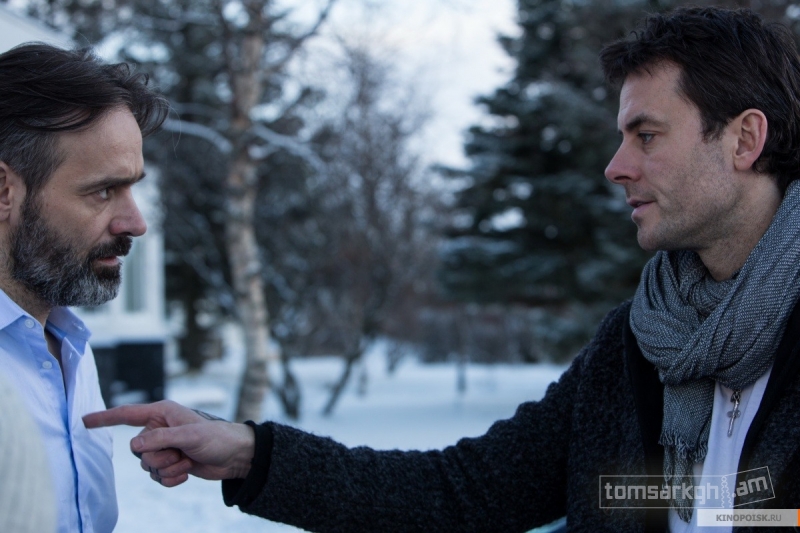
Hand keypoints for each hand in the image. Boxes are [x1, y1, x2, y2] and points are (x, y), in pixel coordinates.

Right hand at [83, 400, 254, 486]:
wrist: (235, 456)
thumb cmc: (217, 438)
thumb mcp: (189, 435)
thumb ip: (161, 438)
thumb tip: (134, 444)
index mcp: (162, 414)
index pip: (127, 415)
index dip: (105, 418)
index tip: (84, 420)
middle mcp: (160, 429)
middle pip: (138, 450)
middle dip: (159, 457)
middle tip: (180, 453)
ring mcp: (165, 448)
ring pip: (147, 466)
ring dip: (168, 468)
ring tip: (188, 461)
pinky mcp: (171, 464)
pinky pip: (158, 478)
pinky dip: (172, 478)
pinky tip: (188, 472)